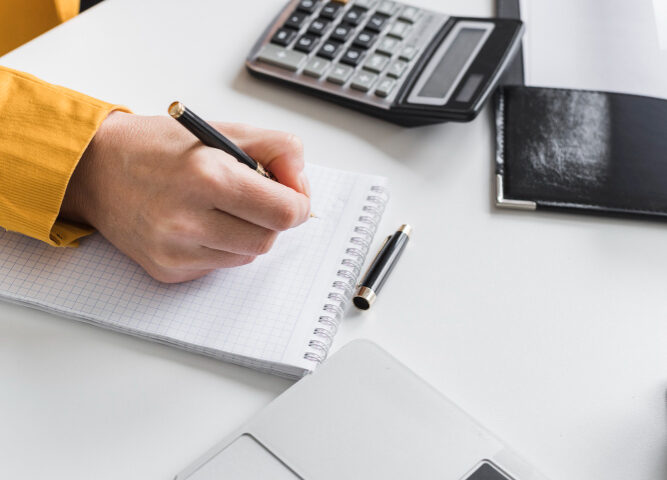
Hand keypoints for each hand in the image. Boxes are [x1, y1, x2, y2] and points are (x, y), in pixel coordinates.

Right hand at [60, 112, 310, 282]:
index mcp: (208, 177)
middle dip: (270, 218)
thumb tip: (301, 185)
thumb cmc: (156, 147)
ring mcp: (175, 251)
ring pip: (246, 256)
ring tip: (219, 207)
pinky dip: (220, 247)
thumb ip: (275, 149)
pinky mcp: (167, 271)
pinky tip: (197, 224)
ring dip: (245, 234)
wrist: (95, 170)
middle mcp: (188, 220)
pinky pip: (217, 266)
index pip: (285, 212)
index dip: (297, 203)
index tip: (290, 195)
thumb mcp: (220, 130)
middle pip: (268, 239)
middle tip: (252, 197)